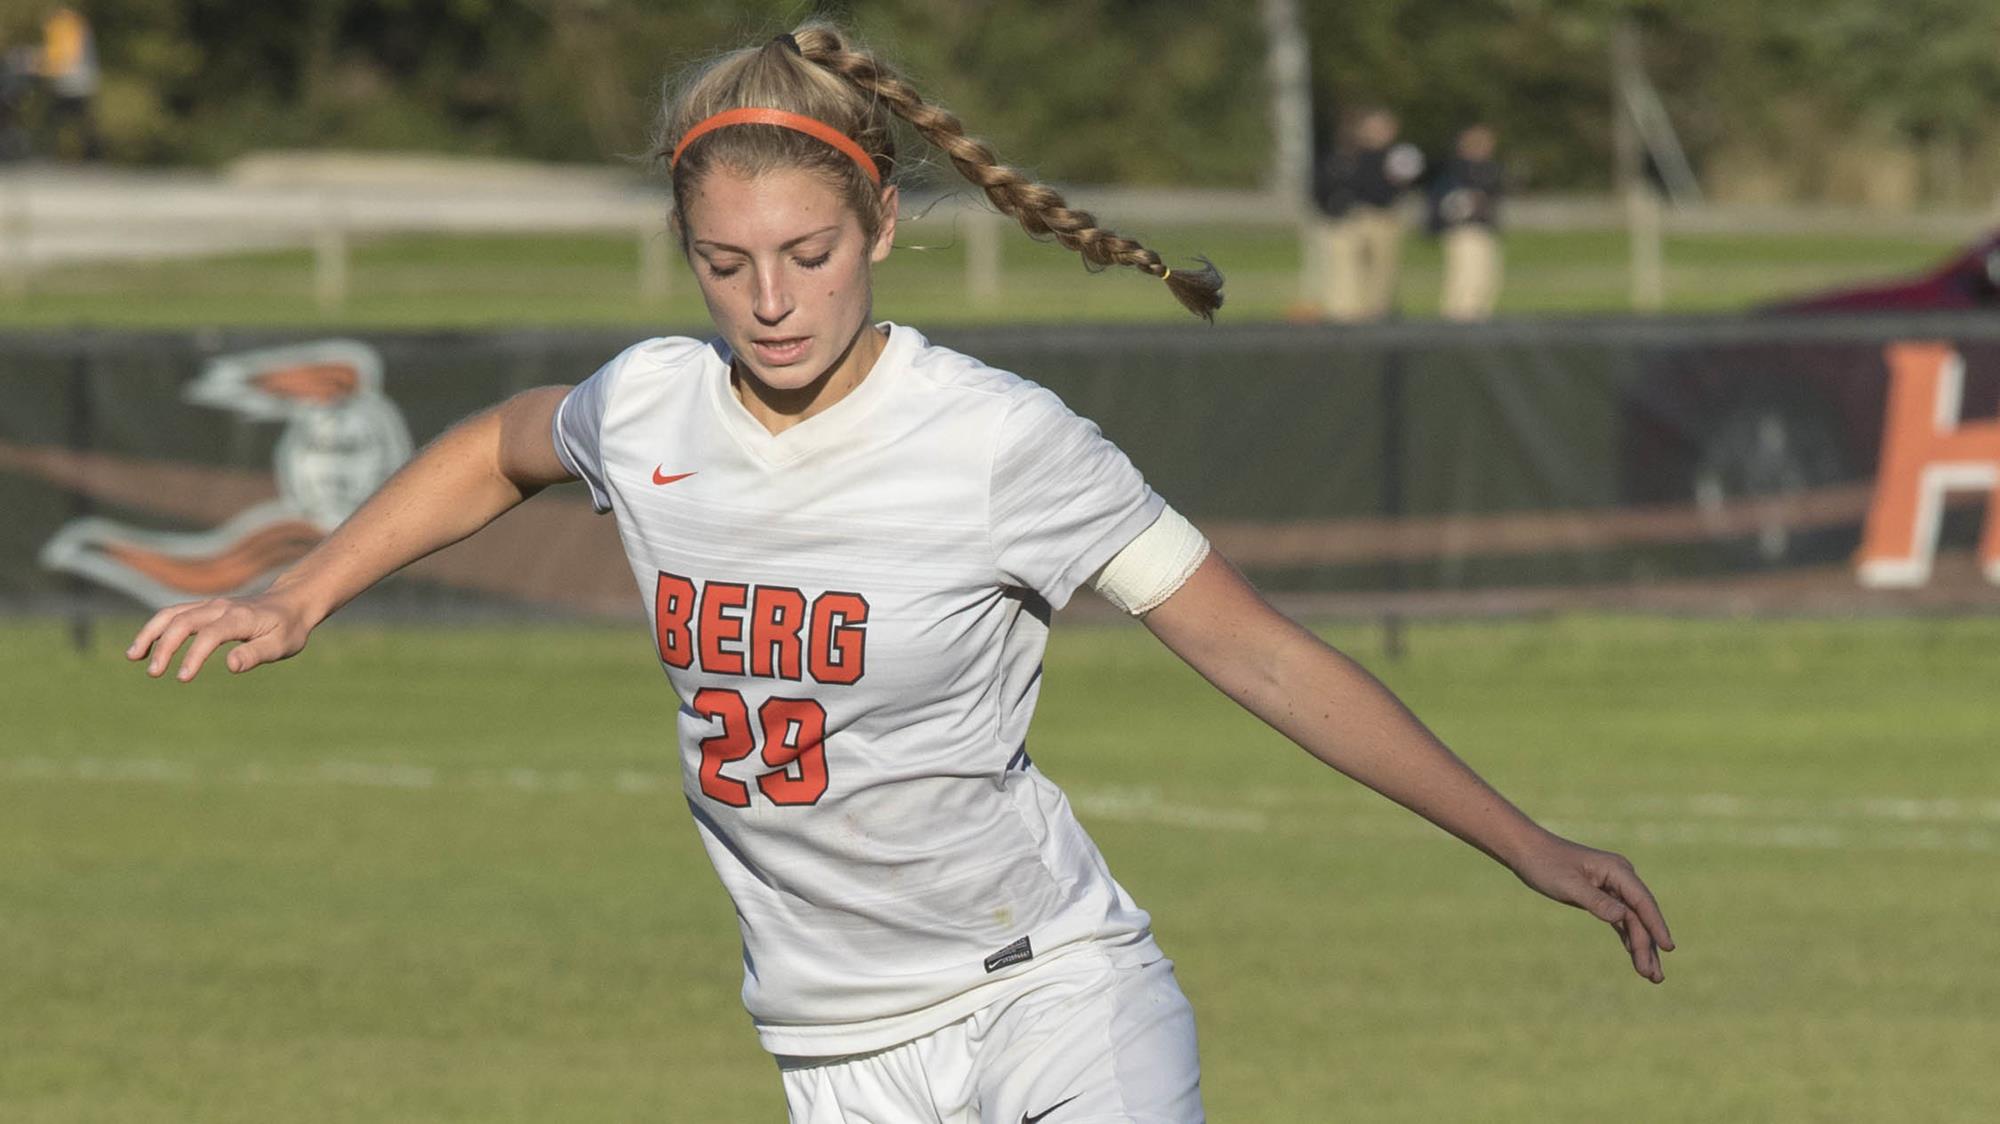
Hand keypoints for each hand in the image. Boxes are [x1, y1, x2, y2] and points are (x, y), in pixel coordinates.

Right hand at [126, 594, 313, 681]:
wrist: (291, 602)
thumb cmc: (288, 628)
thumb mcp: (281, 645)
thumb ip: (255, 654)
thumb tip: (230, 666)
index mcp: (240, 618)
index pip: (210, 635)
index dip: (194, 656)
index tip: (183, 678)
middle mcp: (220, 607)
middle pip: (183, 621)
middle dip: (164, 646)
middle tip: (154, 673)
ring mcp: (210, 605)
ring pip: (171, 614)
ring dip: (150, 633)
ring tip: (133, 656)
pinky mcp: (204, 608)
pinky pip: (174, 614)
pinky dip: (156, 628)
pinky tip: (145, 648)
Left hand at [1510, 833, 1675, 983]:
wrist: (1527, 850)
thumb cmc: (1546, 864)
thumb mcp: (1569, 885)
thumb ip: (1596, 901)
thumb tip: (1623, 917)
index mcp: (1617, 870)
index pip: (1643, 902)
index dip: (1657, 926)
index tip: (1669, 948)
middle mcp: (1620, 877)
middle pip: (1640, 916)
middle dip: (1649, 945)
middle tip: (1654, 976)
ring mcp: (1613, 886)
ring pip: (1633, 921)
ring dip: (1641, 946)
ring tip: (1650, 975)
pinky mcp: (1602, 895)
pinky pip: (1621, 920)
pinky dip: (1628, 938)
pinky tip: (1635, 956)